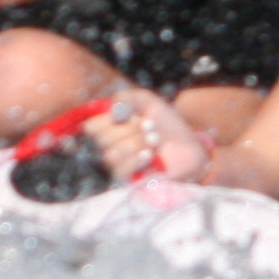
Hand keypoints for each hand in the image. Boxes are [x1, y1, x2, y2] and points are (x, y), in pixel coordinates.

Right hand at [85, 95, 214, 186]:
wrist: (188, 146)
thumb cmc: (166, 124)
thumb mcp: (148, 102)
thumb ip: (128, 97)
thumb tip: (112, 108)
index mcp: (107, 128)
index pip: (90, 127)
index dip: (110, 119)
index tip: (133, 115)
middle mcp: (107, 148)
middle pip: (101, 139)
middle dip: (130, 129)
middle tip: (150, 127)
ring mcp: (115, 166)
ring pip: (111, 154)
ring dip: (138, 143)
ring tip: (154, 140)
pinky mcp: (126, 181)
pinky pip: (120, 170)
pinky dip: (137, 159)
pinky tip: (150, 155)